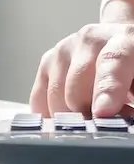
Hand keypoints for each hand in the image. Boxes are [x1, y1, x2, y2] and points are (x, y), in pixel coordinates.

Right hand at [30, 0, 133, 116]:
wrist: (118, 45)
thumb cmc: (133, 69)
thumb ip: (131, 98)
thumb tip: (111, 116)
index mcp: (124, 40)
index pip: (112, 62)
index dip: (107, 90)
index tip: (103, 111)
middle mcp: (90, 39)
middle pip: (77, 90)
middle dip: (86, 115)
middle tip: (101, 124)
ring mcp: (63, 50)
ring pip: (56, 100)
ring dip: (70, 116)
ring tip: (88, 113)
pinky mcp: (45, 63)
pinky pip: (39, 101)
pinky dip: (52, 114)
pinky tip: (69, 111)